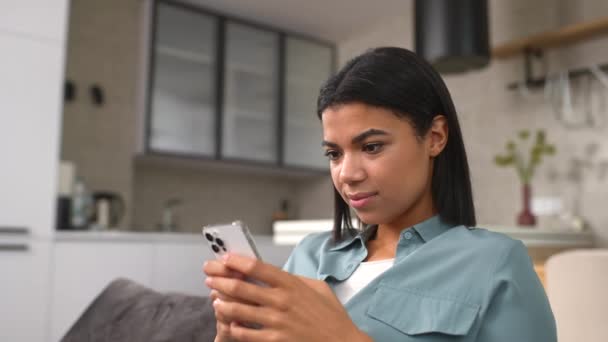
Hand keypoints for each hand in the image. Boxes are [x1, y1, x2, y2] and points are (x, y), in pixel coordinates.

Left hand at [205, 254, 371, 341]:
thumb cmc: (331, 315)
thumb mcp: (318, 288)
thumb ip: (296, 280)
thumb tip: (277, 275)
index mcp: (291, 284)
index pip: (257, 268)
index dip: (236, 261)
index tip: (224, 258)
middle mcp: (280, 300)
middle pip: (241, 287)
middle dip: (220, 280)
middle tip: (209, 277)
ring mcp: (276, 321)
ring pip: (238, 310)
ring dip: (222, 303)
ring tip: (215, 300)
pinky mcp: (274, 340)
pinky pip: (245, 333)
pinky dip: (233, 327)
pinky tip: (228, 323)